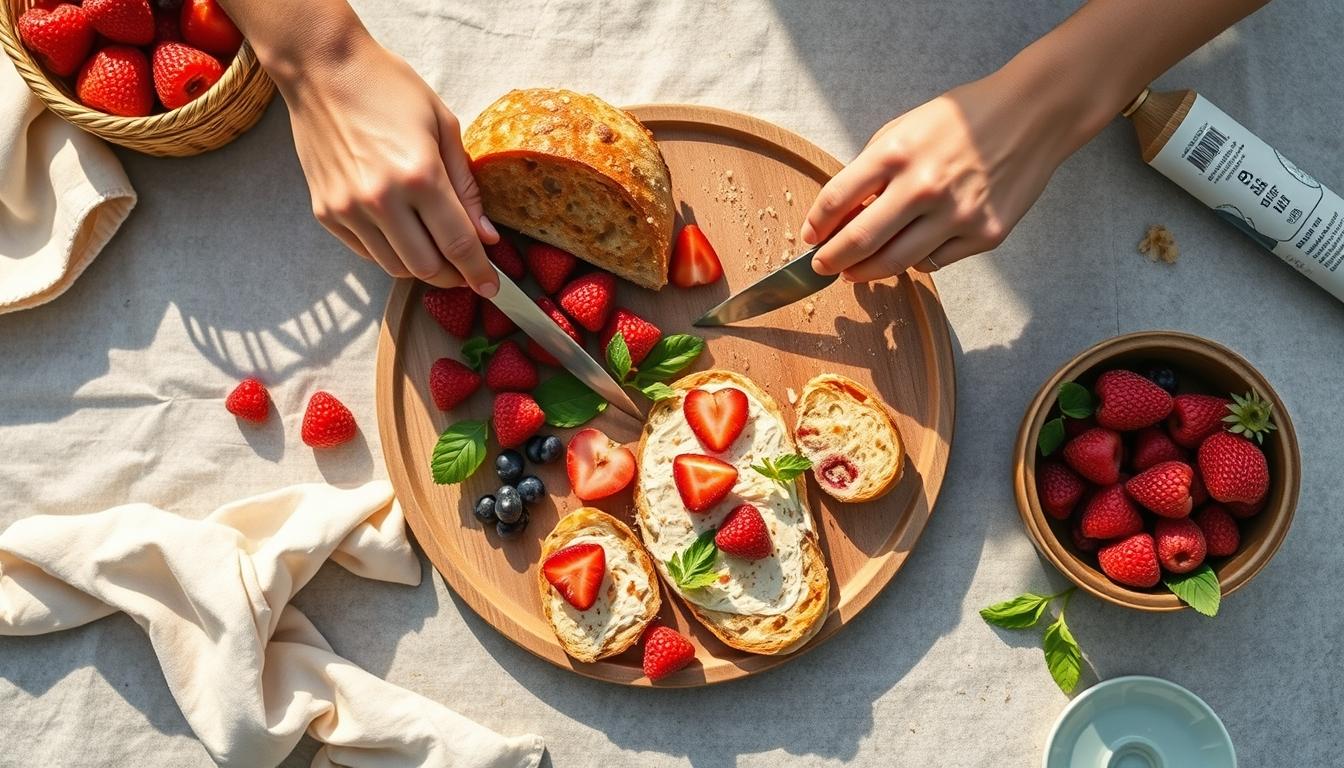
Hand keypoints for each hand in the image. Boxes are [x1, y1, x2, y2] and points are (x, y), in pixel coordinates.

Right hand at [279, 36, 497, 294]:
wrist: (322, 68)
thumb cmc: (388, 88)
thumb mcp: (443, 126)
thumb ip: (467, 187)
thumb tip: (486, 236)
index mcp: (420, 175)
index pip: (459, 244)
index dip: (479, 272)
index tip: (492, 288)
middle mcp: (381, 199)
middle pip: (427, 267)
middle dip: (453, 277)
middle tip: (467, 271)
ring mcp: (348, 209)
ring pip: (395, 267)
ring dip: (422, 269)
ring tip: (437, 254)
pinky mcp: (326, 212)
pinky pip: (366, 253)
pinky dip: (391, 254)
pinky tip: (404, 237)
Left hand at [801, 72, 1079, 280]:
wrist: (1032, 115)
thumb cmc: (961, 121)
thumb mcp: (904, 130)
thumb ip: (870, 171)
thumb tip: (839, 216)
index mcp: (896, 153)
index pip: (836, 200)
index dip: (815, 225)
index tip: (809, 238)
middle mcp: (924, 186)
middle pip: (860, 243)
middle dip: (831, 261)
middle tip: (821, 268)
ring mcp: (957, 215)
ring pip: (896, 263)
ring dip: (866, 272)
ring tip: (855, 271)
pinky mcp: (985, 235)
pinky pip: (934, 262)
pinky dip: (914, 261)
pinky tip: (909, 251)